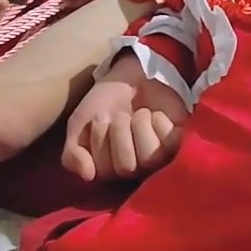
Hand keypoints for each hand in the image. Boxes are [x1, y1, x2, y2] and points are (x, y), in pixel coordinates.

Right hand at [63, 55, 190, 181]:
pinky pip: (169, 142)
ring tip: (139, 113)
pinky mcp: (178, 143)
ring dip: (140, 124)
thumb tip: (87, 176)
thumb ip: (73, 154)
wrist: (129, 75)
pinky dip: (160, 121)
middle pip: (127, 166)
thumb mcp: (79, 125)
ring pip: (149, 156)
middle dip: (120, 131)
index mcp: (109, 168)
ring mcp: (158, 157)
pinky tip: (156, 115)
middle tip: (120, 114)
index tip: (100, 117)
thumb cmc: (105, 103)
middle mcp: (135, 168)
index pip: (104, 170)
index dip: (100, 139)